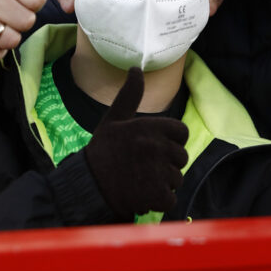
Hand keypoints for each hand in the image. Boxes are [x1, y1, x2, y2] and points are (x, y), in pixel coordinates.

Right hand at [84, 67, 188, 219]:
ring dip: (161, 184)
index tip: (153, 148)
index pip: (182, 132)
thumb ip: (130, 95)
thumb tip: (136, 68)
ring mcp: (159, 171)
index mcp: (151, 126)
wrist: (87, 186)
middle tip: (142, 167)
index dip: (171, 141)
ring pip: (177, 179)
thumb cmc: (102, 151)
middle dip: (166, 164)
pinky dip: (158, 201)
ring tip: (139, 180)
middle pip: (181, 158)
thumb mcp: (114, 119)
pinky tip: (141, 195)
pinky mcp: (157, 195)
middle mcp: (157, 146)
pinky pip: (171, 199)